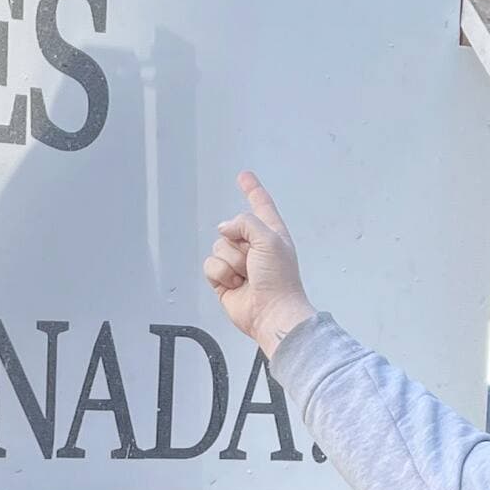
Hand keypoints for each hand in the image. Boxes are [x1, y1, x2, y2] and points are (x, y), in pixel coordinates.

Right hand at [203, 170, 317, 358]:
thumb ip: (245, 222)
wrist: (271, 313)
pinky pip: (210, 266)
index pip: (260, 204)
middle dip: (238, 244)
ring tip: (246, 276)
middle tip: (253, 262)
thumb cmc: (279, 279)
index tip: (244, 176)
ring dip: (231, 262)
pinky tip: (236, 285)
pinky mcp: (224, 280)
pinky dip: (221, 275)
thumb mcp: (269, 238)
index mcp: (271, 234)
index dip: (252, 189)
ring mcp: (238, 264)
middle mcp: (254, 247)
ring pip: (218, 247)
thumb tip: (224, 229)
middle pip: (230, 228)